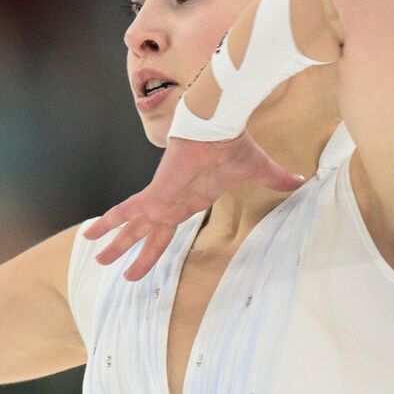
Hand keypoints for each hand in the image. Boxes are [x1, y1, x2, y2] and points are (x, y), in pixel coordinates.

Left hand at [82, 129, 307, 280]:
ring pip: (132, 228)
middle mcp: (171, 204)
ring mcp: (161, 199)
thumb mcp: (257, 171)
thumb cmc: (233, 144)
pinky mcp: (155, 193)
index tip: (145, 258)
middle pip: (147, 235)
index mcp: (189, 201)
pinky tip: (92, 234)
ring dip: (115, 244)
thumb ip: (275, 180)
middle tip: (114, 268)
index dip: (156, 245)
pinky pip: (126, 211)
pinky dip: (109, 222)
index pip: (168, 230)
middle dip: (131, 252)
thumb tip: (301, 182)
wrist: (221, 125)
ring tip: (98, 260)